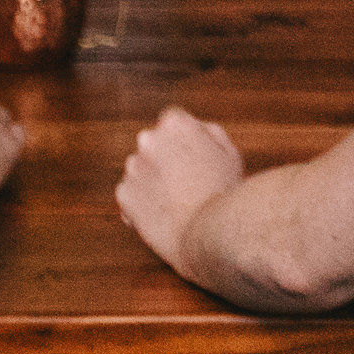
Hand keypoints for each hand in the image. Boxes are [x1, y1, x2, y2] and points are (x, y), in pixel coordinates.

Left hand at [118, 106, 246, 273]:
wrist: (211, 231)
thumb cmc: (225, 192)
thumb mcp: (229, 152)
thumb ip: (208, 133)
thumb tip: (196, 128)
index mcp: (175, 124)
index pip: (171, 121)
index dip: (182, 140)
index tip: (189, 156)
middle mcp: (148, 140)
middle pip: (152, 145)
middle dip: (163, 159)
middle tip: (184, 182)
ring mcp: (133, 167)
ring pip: (140, 171)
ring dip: (151, 181)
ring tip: (174, 203)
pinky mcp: (124, 194)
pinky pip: (131, 196)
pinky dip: (141, 205)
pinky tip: (162, 216)